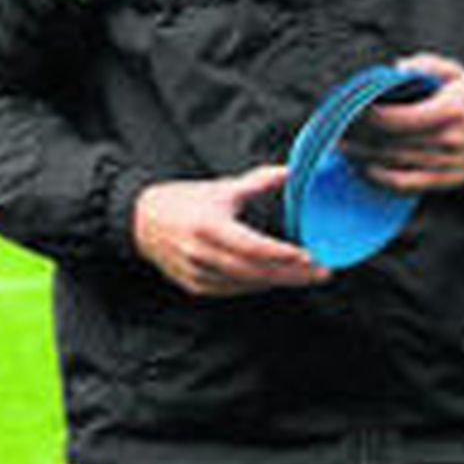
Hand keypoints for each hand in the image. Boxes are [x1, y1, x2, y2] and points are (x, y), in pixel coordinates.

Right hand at [132, 166, 330, 297]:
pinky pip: (233, 291)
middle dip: (292, 274)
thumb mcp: (221, 188)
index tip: (310, 256)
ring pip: (247, 285)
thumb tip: (291, 172)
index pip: (254, 247)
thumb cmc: (183, 202)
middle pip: (256, 272)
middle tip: (321, 272)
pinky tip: (276, 280)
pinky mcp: (195, 287)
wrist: (142, 221)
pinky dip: (257, 286)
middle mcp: (202, 254)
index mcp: (209, 227)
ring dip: (278, 282)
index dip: (284, 254)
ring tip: (306, 276)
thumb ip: (258, 181)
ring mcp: (197, 274)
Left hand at [352, 54, 463, 191]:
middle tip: (336, 132)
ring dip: (365, 159)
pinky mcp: (446, 180)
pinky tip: (366, 171)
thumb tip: (396, 69)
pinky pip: (409, 185)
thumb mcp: (454, 72)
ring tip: (343, 150)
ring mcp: (447, 164)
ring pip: (396, 164)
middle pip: (391, 143)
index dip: (368, 118)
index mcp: (448, 112)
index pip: (397, 119)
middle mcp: (447, 141)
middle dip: (359, 139)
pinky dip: (384, 181)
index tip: (350, 111)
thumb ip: (425, 65)